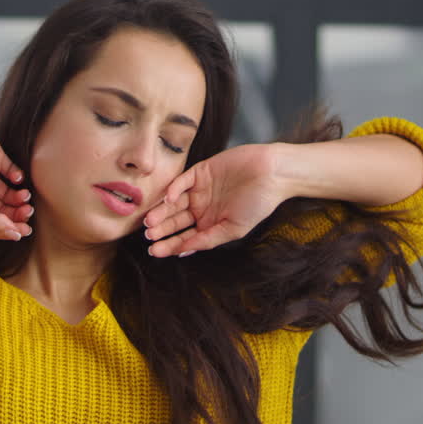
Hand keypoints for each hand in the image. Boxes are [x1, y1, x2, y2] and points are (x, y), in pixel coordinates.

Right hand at [0, 108, 32, 240]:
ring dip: (18, 197)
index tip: (24, 230)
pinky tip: (17, 178)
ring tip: (25, 195)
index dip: (8, 231)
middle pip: (1, 211)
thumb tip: (13, 235)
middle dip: (16, 214)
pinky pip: (10, 172)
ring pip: (7, 194)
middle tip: (29, 211)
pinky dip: (17, 177)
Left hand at [143, 143, 286, 256]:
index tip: (155, 252)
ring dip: (162, 212)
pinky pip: (182, 181)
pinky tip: (169, 200)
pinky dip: (174, 190)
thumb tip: (183, 251)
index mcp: (209, 223)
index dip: (169, 244)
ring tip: (151, 222)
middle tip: (149, 236)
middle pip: (175, 220)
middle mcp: (202, 207)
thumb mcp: (234, 228)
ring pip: (174, 202)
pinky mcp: (201, 171)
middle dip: (162, 229)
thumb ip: (208, 239)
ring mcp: (200, 189)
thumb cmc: (259, 203)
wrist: (273, 174)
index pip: (184, 236)